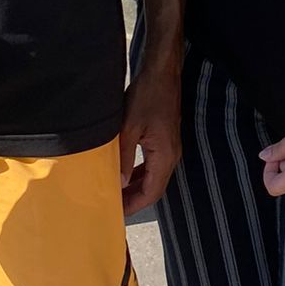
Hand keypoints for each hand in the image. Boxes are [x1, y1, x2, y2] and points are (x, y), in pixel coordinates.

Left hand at [119, 56, 181, 214]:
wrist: (162, 73)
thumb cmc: (147, 96)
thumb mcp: (129, 127)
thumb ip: (124, 157)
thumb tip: (119, 182)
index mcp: (165, 155)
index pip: (152, 192)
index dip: (134, 205)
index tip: (117, 212)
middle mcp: (171, 155)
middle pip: (154, 188)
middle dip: (134, 199)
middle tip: (113, 206)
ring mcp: (170, 148)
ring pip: (154, 177)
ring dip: (137, 187)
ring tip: (117, 194)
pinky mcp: (165, 140)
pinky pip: (154, 165)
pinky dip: (140, 173)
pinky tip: (125, 174)